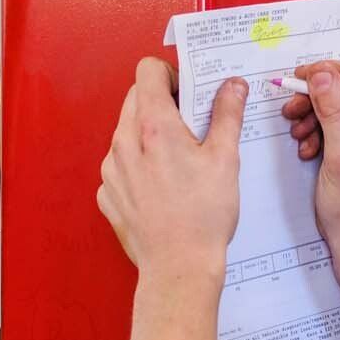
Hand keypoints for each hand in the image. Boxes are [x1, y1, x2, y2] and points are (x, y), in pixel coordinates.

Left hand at [98, 59, 247, 281]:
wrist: (178, 268)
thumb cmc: (203, 216)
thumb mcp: (226, 159)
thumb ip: (227, 114)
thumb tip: (232, 85)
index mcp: (153, 126)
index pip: (148, 71)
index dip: (171, 75)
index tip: (190, 93)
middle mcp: (124, 142)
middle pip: (137, 99)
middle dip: (164, 103)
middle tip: (192, 127)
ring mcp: (111, 169)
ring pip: (127, 132)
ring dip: (150, 135)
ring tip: (180, 162)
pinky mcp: (107, 193)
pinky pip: (121, 164)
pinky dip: (139, 165)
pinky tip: (163, 187)